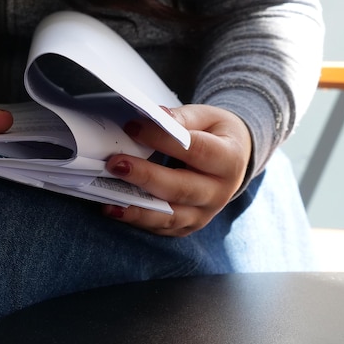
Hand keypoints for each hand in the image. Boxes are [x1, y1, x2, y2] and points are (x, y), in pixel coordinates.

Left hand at [102, 104, 250, 236]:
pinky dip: (138, 220)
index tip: (132, 128)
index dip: (162, 139)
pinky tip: (115, 209)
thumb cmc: (215, 134)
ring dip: (137, 209)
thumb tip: (156, 117)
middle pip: (181, 188)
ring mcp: (205, 213)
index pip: (195, 150)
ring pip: (171, 216)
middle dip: (145, 177)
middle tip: (115, 164)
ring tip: (109, 199)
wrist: (234, 161)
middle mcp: (219, 192)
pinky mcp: (189, 225)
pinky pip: (162, 227)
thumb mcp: (207, 118)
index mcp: (228, 160)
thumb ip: (182, 118)